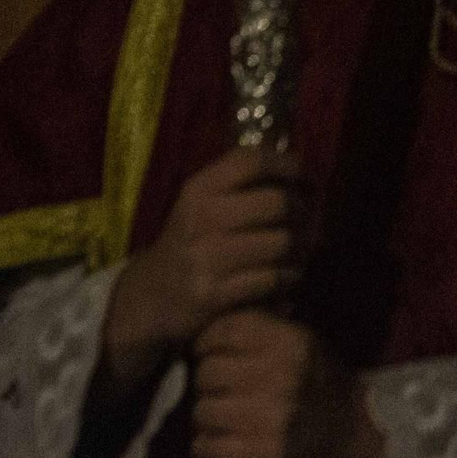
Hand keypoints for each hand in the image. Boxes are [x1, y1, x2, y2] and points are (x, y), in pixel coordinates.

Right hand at [101, 147, 304, 389]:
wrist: (150, 295)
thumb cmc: (191, 240)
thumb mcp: (204, 201)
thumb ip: (243, 181)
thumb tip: (300, 169)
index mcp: (199, 189)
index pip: (252, 161)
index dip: (287, 165)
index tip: (302, 177)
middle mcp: (202, 218)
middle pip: (277, 203)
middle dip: (301, 211)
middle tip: (306, 219)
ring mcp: (207, 258)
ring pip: (282, 242)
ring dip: (300, 247)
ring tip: (300, 248)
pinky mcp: (214, 294)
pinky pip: (273, 278)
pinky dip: (289, 276)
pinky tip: (287, 275)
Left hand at [191, 311, 385, 457]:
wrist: (351, 430)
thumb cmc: (316, 379)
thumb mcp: (301, 339)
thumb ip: (263, 323)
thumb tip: (215, 315)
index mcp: (293, 342)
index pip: (225, 331)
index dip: (209, 342)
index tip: (210, 352)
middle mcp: (284, 376)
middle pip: (207, 372)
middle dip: (207, 381)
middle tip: (221, 388)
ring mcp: (276, 417)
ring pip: (203, 410)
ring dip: (207, 415)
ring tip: (225, 415)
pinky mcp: (267, 454)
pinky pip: (207, 446)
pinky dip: (208, 446)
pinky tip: (223, 440)